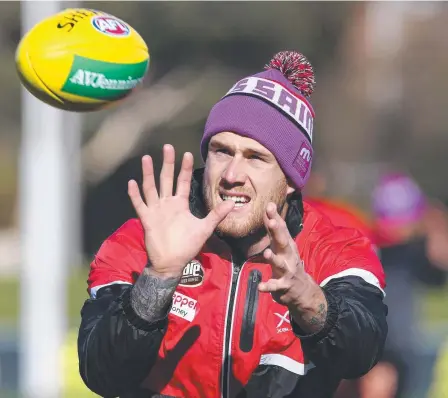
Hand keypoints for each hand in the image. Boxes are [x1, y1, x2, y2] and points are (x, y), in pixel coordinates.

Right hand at [128, 144, 234, 277]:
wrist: (171, 262)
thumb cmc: (187, 246)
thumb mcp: (205, 228)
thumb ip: (217, 214)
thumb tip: (233, 203)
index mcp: (180, 204)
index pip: (183, 182)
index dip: (185, 168)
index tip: (188, 153)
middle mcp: (167, 204)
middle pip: (166, 179)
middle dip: (167, 163)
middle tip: (167, 147)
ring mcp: (156, 210)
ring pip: (151, 188)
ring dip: (148, 174)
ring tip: (146, 158)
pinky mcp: (147, 219)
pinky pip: (140, 204)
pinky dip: (135, 194)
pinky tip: (131, 182)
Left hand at [258, 202, 327, 332]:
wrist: (302, 290)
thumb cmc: (288, 262)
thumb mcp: (281, 245)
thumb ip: (273, 228)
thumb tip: (268, 206)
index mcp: (286, 245)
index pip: (281, 229)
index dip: (275, 217)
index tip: (269, 205)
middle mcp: (288, 255)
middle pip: (283, 242)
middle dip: (278, 232)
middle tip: (272, 222)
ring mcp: (287, 271)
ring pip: (280, 264)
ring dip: (274, 258)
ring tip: (267, 253)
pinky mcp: (283, 286)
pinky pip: (275, 286)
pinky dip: (268, 286)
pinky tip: (259, 286)